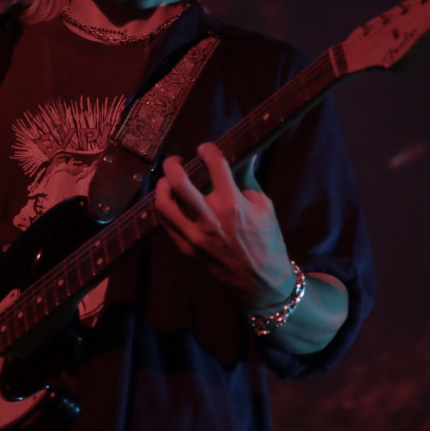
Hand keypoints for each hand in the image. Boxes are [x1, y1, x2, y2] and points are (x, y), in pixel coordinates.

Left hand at [155, 142, 294, 309]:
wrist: (260, 281)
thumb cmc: (267, 241)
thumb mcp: (265, 206)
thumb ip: (248, 179)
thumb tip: (245, 155)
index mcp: (233, 203)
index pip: (214, 165)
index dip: (208, 150)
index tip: (205, 148)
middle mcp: (210, 217)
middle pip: (178, 181)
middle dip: (173, 164)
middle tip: (177, 160)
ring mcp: (194, 235)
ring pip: (163, 203)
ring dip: (162, 186)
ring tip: (167, 181)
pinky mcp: (186, 249)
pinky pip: (165, 224)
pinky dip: (164, 208)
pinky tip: (170, 201)